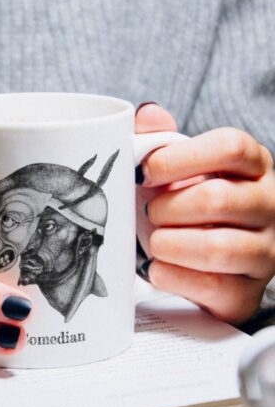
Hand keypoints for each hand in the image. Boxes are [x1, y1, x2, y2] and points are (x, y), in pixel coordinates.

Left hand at [136, 103, 274, 323]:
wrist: (203, 258)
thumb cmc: (187, 203)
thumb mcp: (176, 167)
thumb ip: (160, 139)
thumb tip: (148, 115)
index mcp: (253, 165)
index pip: (231, 147)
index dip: (180, 159)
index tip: (145, 171)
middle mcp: (268, 205)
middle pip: (218, 199)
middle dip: (168, 208)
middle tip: (147, 212)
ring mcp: (265, 251)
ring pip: (220, 248)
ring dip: (171, 244)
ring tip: (152, 241)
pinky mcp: (248, 291)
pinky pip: (215, 287)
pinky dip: (174, 276)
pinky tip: (156, 269)